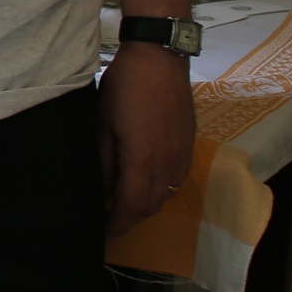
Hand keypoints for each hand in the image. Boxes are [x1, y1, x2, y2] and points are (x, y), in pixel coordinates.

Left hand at [99, 40, 197, 237]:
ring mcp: (182, 153)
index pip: (132, 208)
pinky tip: (147, 181)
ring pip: (166, 195)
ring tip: (126, 203)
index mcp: (143, 160)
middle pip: (151, 206)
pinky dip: (162, 189)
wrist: (159, 58)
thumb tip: (101, 189)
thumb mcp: (102, 124)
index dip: (117, 225)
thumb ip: (103, 161)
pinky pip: (177, 179)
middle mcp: (168, 163)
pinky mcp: (189, 143)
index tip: (104, 233)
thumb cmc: (125, 87)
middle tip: (111, 219)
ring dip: (147, 205)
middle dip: (131, 219)